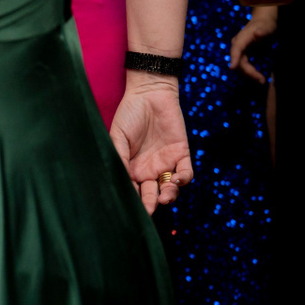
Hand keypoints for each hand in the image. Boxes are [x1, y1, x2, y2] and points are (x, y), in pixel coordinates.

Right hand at [108, 73, 192, 213]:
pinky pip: (186, 172)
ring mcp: (166, 162)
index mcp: (132, 167)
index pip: (133, 189)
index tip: (131, 208)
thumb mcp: (117, 137)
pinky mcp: (182, 153)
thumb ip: (119, 159)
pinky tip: (177, 180)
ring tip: (165, 198)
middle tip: (150, 210)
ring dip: (169, 195)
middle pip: (152, 193)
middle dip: (151, 204)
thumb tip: (117, 182)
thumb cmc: (129, 114)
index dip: (133, 200)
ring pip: (170, 187)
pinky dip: (184, 179)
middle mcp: (149, 169)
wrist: (149, 93)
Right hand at [228, 5, 278, 83]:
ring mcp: (239, 50)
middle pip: (238, 61)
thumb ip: (263, 31)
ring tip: (261, 80)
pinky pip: (243, 65)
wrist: (262, 22)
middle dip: (248, 72)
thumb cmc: (265, 24)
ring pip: (240, 65)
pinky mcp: (243, 55)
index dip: (234, 58)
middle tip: (262, 80)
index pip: (236, 49)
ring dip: (249, 74)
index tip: (232, 67)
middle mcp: (237, 45)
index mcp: (241, 38)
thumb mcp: (267, 27)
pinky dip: (250, 72)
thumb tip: (257, 33)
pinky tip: (258, 76)